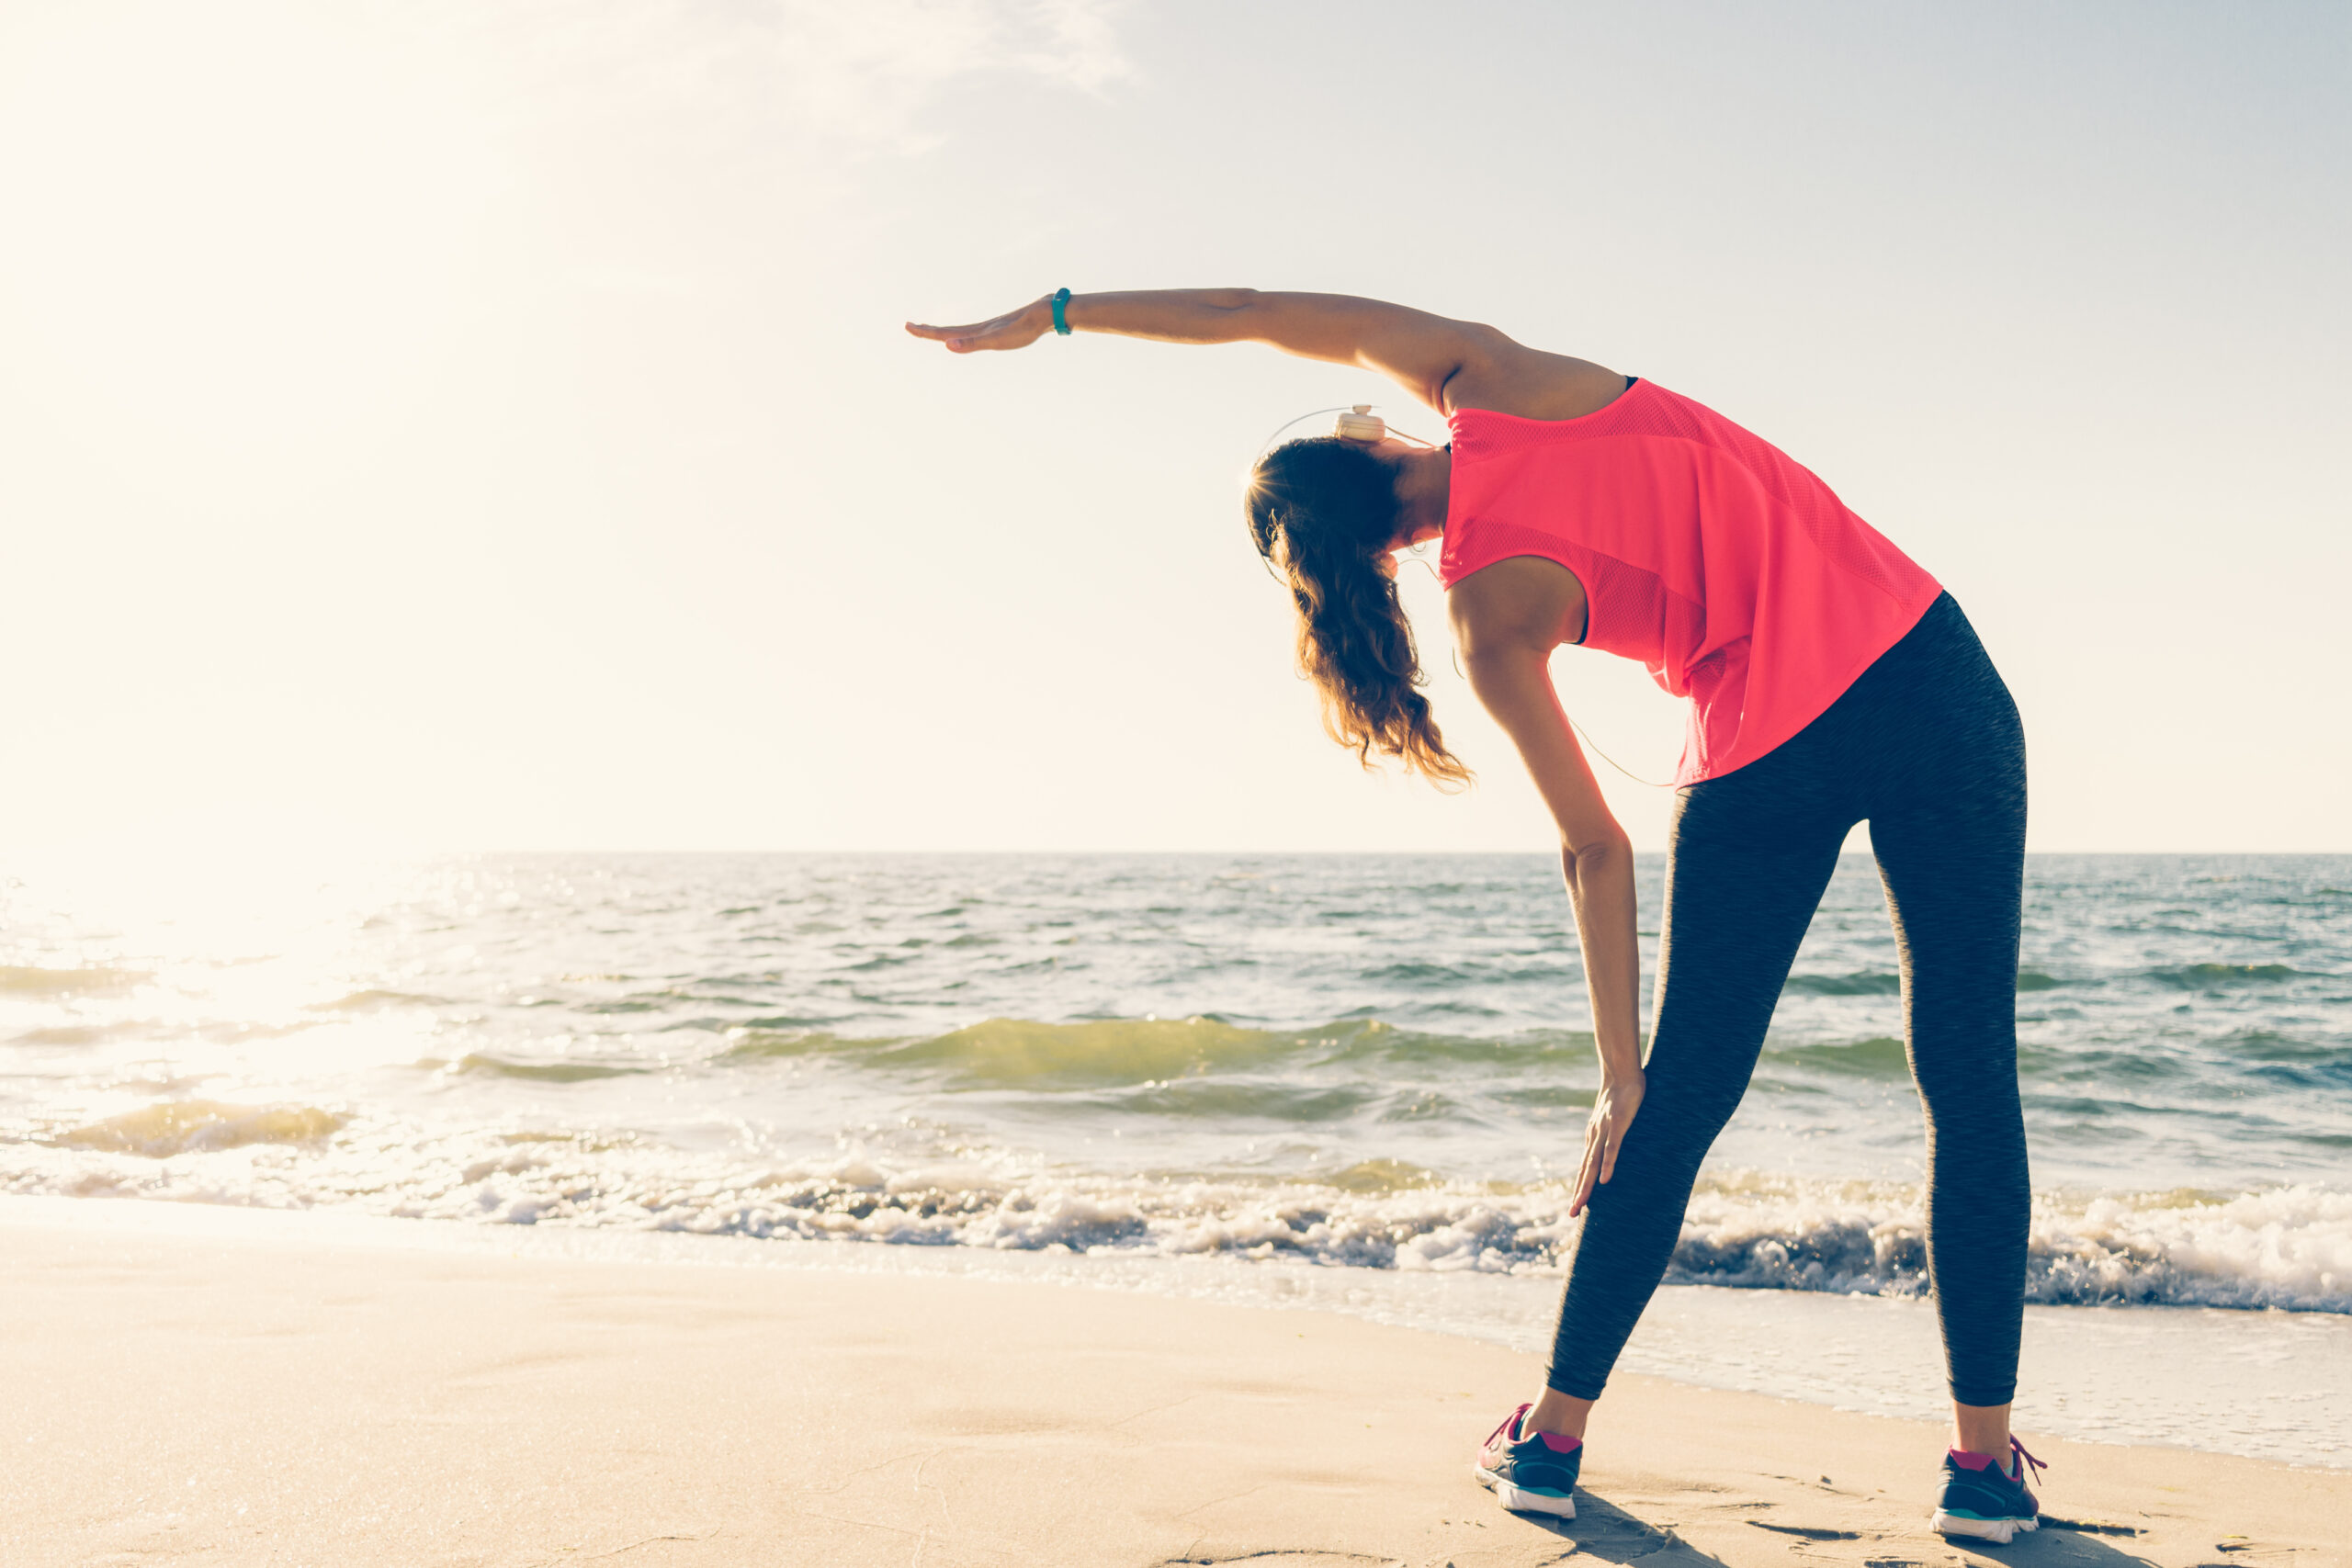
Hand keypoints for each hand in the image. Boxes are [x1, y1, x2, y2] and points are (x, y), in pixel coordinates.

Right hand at [905, 297, 1052, 353]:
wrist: (1043, 315)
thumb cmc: (1021, 330)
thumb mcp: (996, 340)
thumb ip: (971, 344)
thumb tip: (947, 345)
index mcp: (975, 332)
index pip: (943, 333)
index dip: (925, 332)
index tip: (907, 326)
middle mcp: (979, 329)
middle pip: (948, 330)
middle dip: (928, 330)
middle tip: (910, 326)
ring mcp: (989, 329)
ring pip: (961, 331)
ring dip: (944, 331)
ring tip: (933, 331)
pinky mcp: (1000, 330)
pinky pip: (975, 333)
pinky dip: (964, 334)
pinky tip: (968, 335)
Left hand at [1569, 1065, 1643, 1216]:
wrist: (1621, 1072)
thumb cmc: (1621, 1095)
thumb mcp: (1614, 1118)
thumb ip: (1613, 1133)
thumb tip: (1615, 1146)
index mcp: (1594, 1137)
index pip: (1585, 1167)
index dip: (1580, 1186)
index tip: (1576, 1205)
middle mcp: (1594, 1137)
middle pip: (1584, 1171)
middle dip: (1578, 1193)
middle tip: (1571, 1214)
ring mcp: (1604, 1131)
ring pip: (1593, 1163)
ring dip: (1587, 1185)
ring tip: (1581, 1204)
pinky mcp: (1617, 1124)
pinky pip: (1612, 1148)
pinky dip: (1607, 1165)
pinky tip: (1605, 1180)